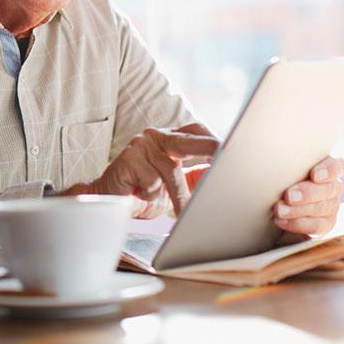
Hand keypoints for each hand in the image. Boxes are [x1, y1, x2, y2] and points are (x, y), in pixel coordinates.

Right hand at [60, 123, 220, 216]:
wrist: (109, 201)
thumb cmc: (145, 192)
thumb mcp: (177, 184)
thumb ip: (198, 176)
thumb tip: (227, 175)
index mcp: (169, 138)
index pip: (197, 131)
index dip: (214, 141)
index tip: (234, 151)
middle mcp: (155, 136)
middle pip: (189, 140)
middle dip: (211, 148)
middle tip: (227, 159)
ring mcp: (140, 145)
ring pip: (171, 170)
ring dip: (179, 196)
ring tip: (182, 211)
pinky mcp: (128, 158)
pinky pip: (151, 181)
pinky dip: (152, 195)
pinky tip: (141, 195)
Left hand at [272, 156, 343, 237]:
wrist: (270, 206)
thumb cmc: (275, 180)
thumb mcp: (279, 169)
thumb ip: (284, 162)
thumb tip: (269, 144)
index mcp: (324, 168)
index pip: (337, 167)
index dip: (330, 170)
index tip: (314, 175)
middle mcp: (331, 187)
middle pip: (329, 189)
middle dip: (308, 193)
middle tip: (288, 196)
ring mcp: (330, 207)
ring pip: (323, 208)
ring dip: (299, 210)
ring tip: (279, 210)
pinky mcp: (324, 224)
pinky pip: (317, 226)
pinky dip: (298, 224)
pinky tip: (281, 221)